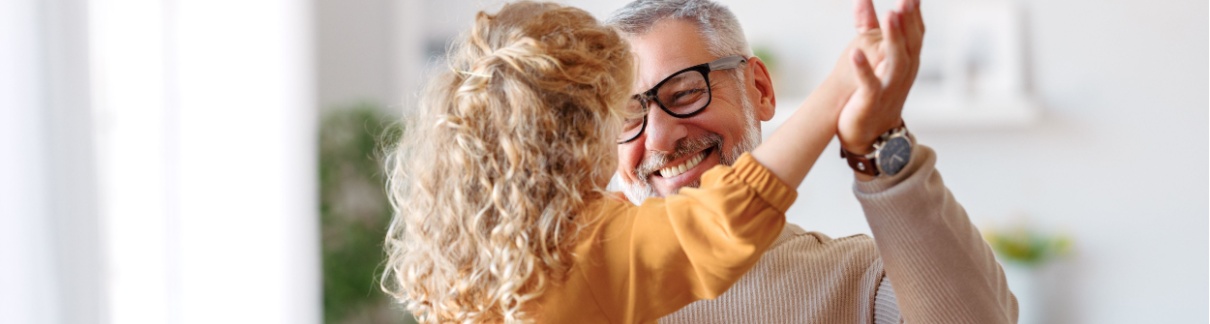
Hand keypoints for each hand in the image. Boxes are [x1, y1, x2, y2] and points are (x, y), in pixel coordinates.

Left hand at [836, 0, 923, 154]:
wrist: (869, 136)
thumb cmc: (872, 93)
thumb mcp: (876, 58)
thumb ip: (870, 28)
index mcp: (905, 63)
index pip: (915, 35)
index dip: (915, 15)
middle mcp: (902, 74)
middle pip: (910, 44)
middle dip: (908, 22)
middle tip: (905, 1)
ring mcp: (888, 88)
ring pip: (896, 61)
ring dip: (893, 38)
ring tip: (889, 16)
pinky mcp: (870, 101)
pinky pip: (869, 84)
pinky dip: (863, 70)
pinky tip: (855, 53)